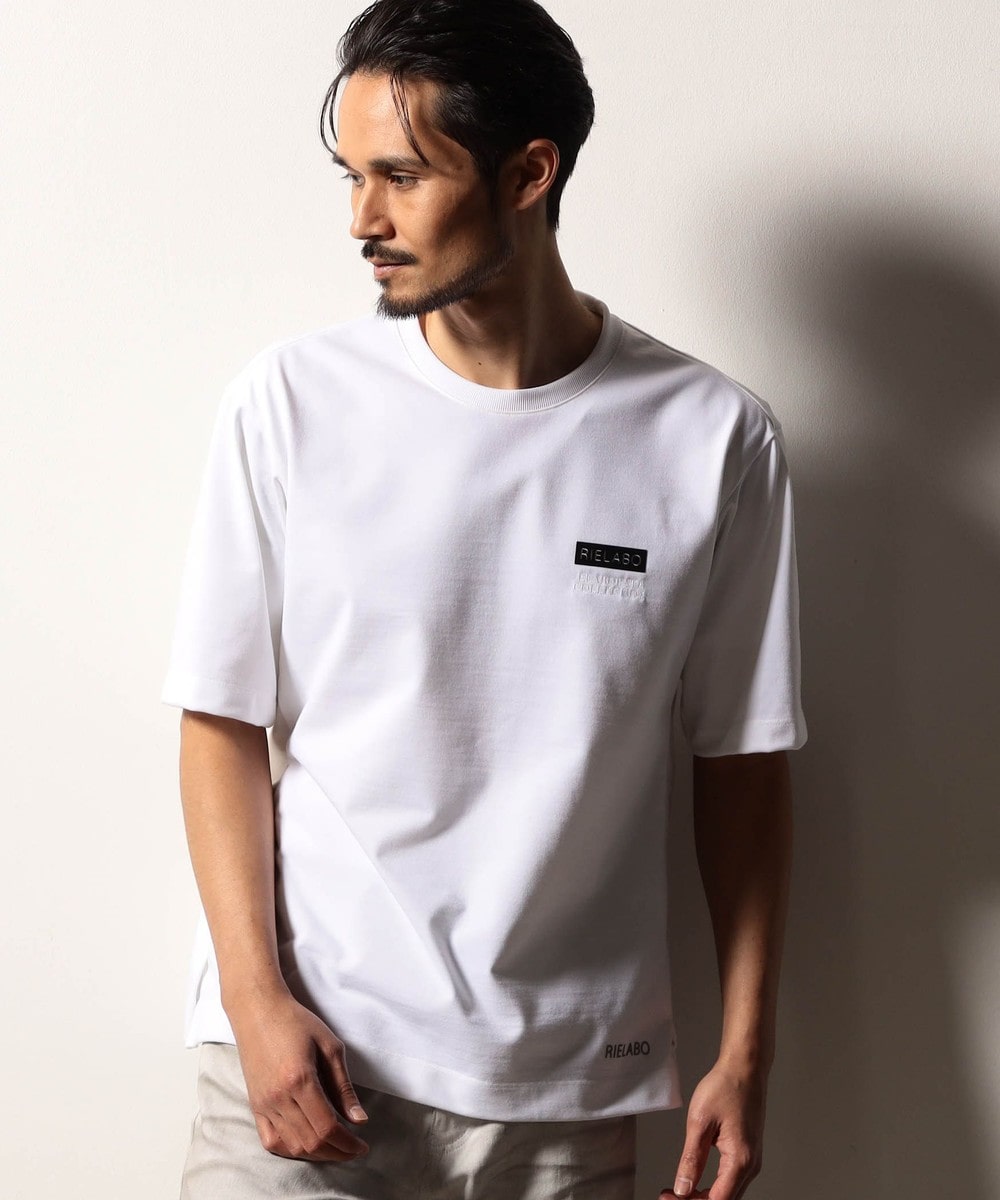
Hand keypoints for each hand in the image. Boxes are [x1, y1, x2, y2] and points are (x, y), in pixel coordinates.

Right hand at [228, 990, 370, 1162]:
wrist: (258, 1011)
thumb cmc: (296, 1022)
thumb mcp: (330, 1046)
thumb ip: (344, 1086)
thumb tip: (359, 1119)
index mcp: (300, 1079)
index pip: (327, 1126)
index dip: (347, 1143)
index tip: (362, 1146)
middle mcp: (278, 1097)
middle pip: (311, 1141)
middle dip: (336, 1151)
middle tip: (353, 1149)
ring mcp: (263, 1104)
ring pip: (292, 1146)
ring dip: (317, 1154)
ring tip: (335, 1148)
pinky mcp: (255, 1106)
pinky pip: (271, 1141)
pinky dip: (291, 1150)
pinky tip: (307, 1146)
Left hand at [659, 1059, 765, 1199]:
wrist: (745, 1068)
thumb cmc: (726, 1087)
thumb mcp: (700, 1122)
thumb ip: (692, 1158)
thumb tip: (683, 1188)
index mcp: (740, 1160)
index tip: (669, 1197)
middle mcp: (750, 1166)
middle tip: (669, 1195)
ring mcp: (751, 1161)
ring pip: (727, 1193)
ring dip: (702, 1196)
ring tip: (678, 1189)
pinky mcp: (748, 1154)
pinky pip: (730, 1181)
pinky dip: (712, 1186)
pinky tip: (695, 1180)